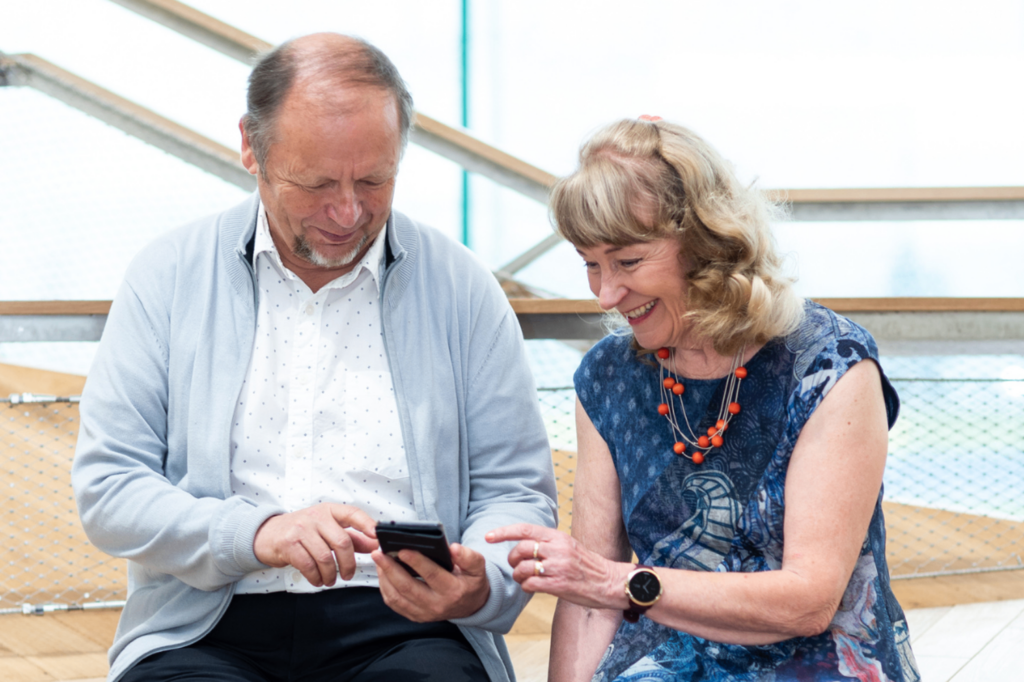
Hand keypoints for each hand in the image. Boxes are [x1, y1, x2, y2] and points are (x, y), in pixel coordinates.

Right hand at [253, 503, 377, 586]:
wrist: (266, 534)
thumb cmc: (301, 532)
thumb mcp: (326, 529)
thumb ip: (351, 536)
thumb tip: (375, 544)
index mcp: (329, 510)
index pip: (352, 514)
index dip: (367, 525)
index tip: (378, 537)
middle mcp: (316, 516)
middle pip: (342, 542)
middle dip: (348, 563)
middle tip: (348, 575)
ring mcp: (301, 529)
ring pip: (325, 557)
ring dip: (331, 574)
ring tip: (331, 579)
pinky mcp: (289, 544)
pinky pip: (309, 565)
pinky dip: (316, 577)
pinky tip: (318, 580)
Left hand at [372, 543, 489, 621]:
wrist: (471, 606)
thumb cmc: (471, 582)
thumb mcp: (478, 568)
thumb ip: (469, 556)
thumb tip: (453, 548)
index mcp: (453, 591)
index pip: (432, 575)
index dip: (416, 562)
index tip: (402, 549)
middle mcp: (436, 605)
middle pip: (408, 587)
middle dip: (390, 569)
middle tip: (378, 553)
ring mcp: (424, 613)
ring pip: (397, 597)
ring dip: (384, 578)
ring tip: (378, 560)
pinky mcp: (415, 616)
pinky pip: (394, 604)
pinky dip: (385, 588)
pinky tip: (382, 573)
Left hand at [486, 524, 631, 609]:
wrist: (609, 582)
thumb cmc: (587, 565)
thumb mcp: (569, 546)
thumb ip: (548, 543)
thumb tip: (524, 545)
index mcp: (558, 537)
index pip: (525, 530)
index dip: (503, 532)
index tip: (488, 536)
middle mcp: (557, 549)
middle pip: (520, 549)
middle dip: (512, 559)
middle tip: (516, 566)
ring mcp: (558, 567)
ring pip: (522, 568)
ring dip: (518, 575)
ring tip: (524, 579)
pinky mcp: (558, 585)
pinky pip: (530, 584)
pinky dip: (526, 587)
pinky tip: (532, 588)